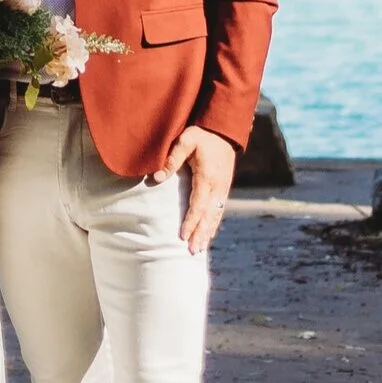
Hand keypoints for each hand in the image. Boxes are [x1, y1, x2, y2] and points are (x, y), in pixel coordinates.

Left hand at [163, 124, 237, 253]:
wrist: (224, 130)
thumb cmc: (202, 134)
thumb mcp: (186, 140)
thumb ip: (172, 159)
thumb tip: (156, 177)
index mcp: (207, 177)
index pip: (198, 204)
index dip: (191, 221)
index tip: (183, 236)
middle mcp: (218, 186)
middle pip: (208, 215)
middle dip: (200, 234)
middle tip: (193, 252)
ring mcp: (223, 188)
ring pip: (215, 215)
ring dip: (208, 233)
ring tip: (200, 250)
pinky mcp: (224, 188)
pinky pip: (219, 210)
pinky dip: (213, 224)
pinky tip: (209, 234)